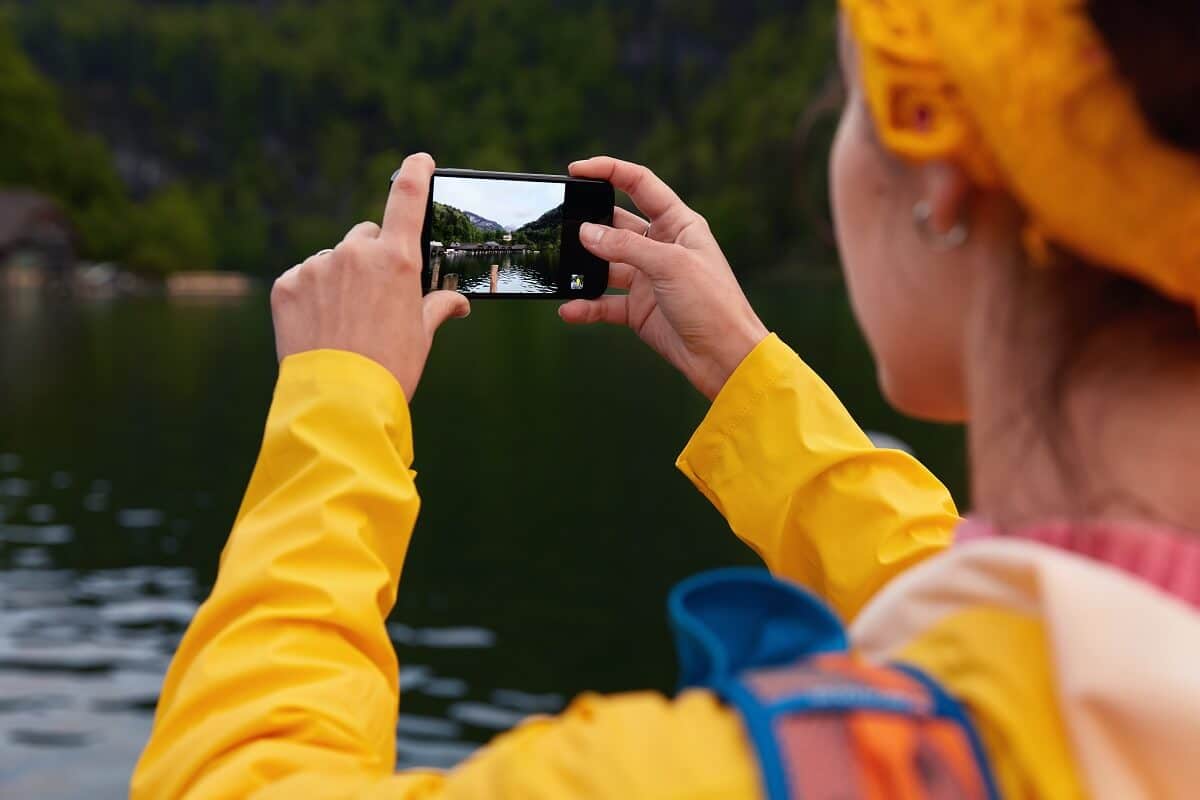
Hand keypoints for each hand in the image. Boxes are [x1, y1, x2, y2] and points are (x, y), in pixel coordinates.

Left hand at [271, 153, 468, 399]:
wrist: (339, 402)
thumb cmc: (390, 368)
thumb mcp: (422, 336)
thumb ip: (438, 306)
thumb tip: (458, 302)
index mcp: (397, 259)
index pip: (407, 198)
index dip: (414, 172)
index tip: (419, 160)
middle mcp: (356, 252)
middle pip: (364, 237)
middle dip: (370, 259)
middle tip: (374, 300)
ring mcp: (318, 266)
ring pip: (332, 261)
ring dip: (338, 280)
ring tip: (343, 323)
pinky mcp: (287, 284)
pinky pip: (303, 278)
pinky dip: (311, 295)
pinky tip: (319, 326)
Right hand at [559, 156, 768, 399]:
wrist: (724, 357)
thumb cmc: (712, 303)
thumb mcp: (669, 265)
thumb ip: (625, 246)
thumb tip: (586, 232)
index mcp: (679, 224)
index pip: (640, 185)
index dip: (609, 171)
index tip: (577, 170)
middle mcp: (662, 247)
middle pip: (617, 224)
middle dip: (589, 224)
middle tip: (563, 225)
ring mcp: (649, 278)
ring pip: (606, 264)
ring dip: (584, 268)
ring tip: (563, 270)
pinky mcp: (639, 309)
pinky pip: (604, 302)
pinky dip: (587, 305)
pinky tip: (570, 309)